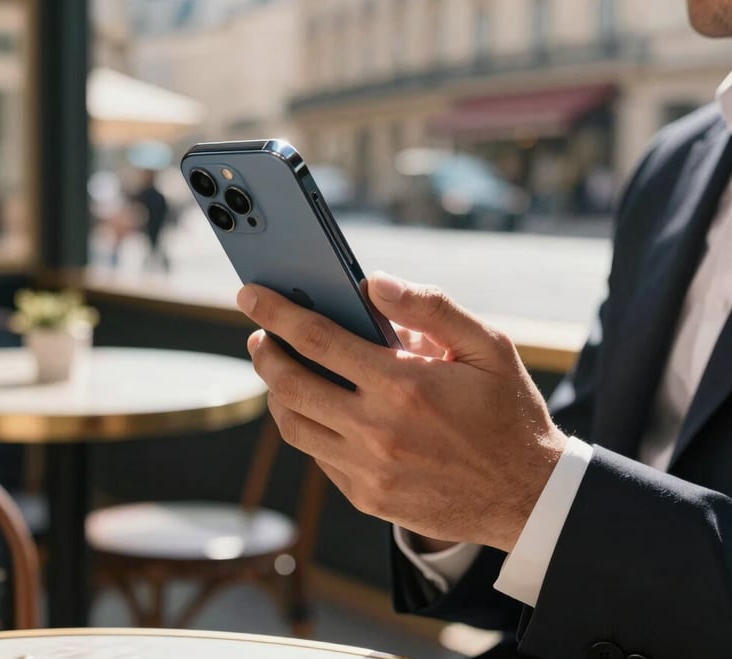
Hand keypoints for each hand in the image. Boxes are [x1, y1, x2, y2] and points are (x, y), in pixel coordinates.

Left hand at [237, 272, 566, 552]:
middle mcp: (377, 430)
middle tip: (258, 336)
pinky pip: (317, 456)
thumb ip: (432, 307)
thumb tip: (374, 283)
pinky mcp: (368, 497)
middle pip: (289, 385)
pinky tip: (317, 408)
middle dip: (264, 353)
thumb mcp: (488, 346)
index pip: (317, 339)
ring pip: (294, 425)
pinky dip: (306, 426)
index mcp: (404, 384)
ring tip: (280, 370)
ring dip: (276, 392)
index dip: (276, 312)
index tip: (251, 295)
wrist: (527, 496)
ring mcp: (368, 470)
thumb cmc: (508, 411)